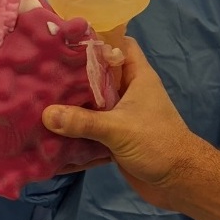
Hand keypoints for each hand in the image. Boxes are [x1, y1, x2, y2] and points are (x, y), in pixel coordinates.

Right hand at [42, 37, 206, 206]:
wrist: (179, 182)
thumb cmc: (157, 144)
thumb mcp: (118, 129)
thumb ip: (83, 122)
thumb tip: (47, 115)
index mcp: (138, 78)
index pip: (121, 45)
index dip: (99, 37)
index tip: (68, 37)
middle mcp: (129, 93)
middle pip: (99, 74)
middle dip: (74, 73)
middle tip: (43, 69)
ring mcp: (122, 115)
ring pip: (93, 103)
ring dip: (71, 105)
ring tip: (39, 98)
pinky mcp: (116, 137)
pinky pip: (91, 129)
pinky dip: (75, 131)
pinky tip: (51, 132)